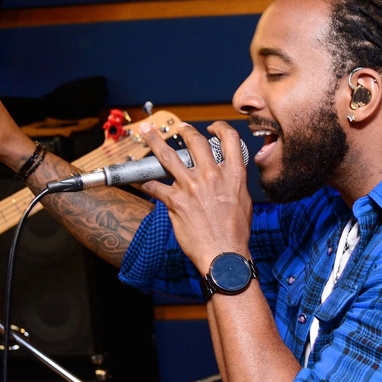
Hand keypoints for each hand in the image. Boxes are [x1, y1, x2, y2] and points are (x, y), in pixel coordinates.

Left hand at [136, 121, 253, 271]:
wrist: (224, 254)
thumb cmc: (236, 233)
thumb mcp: (243, 201)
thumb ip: (234, 184)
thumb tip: (227, 177)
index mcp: (232, 174)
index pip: (229, 139)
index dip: (220, 128)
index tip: (212, 127)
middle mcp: (211, 175)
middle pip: (195, 141)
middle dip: (185, 130)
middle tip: (179, 127)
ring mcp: (191, 186)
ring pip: (168, 156)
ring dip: (154, 141)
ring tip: (146, 132)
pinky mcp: (175, 201)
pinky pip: (154, 186)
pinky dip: (144, 182)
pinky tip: (139, 180)